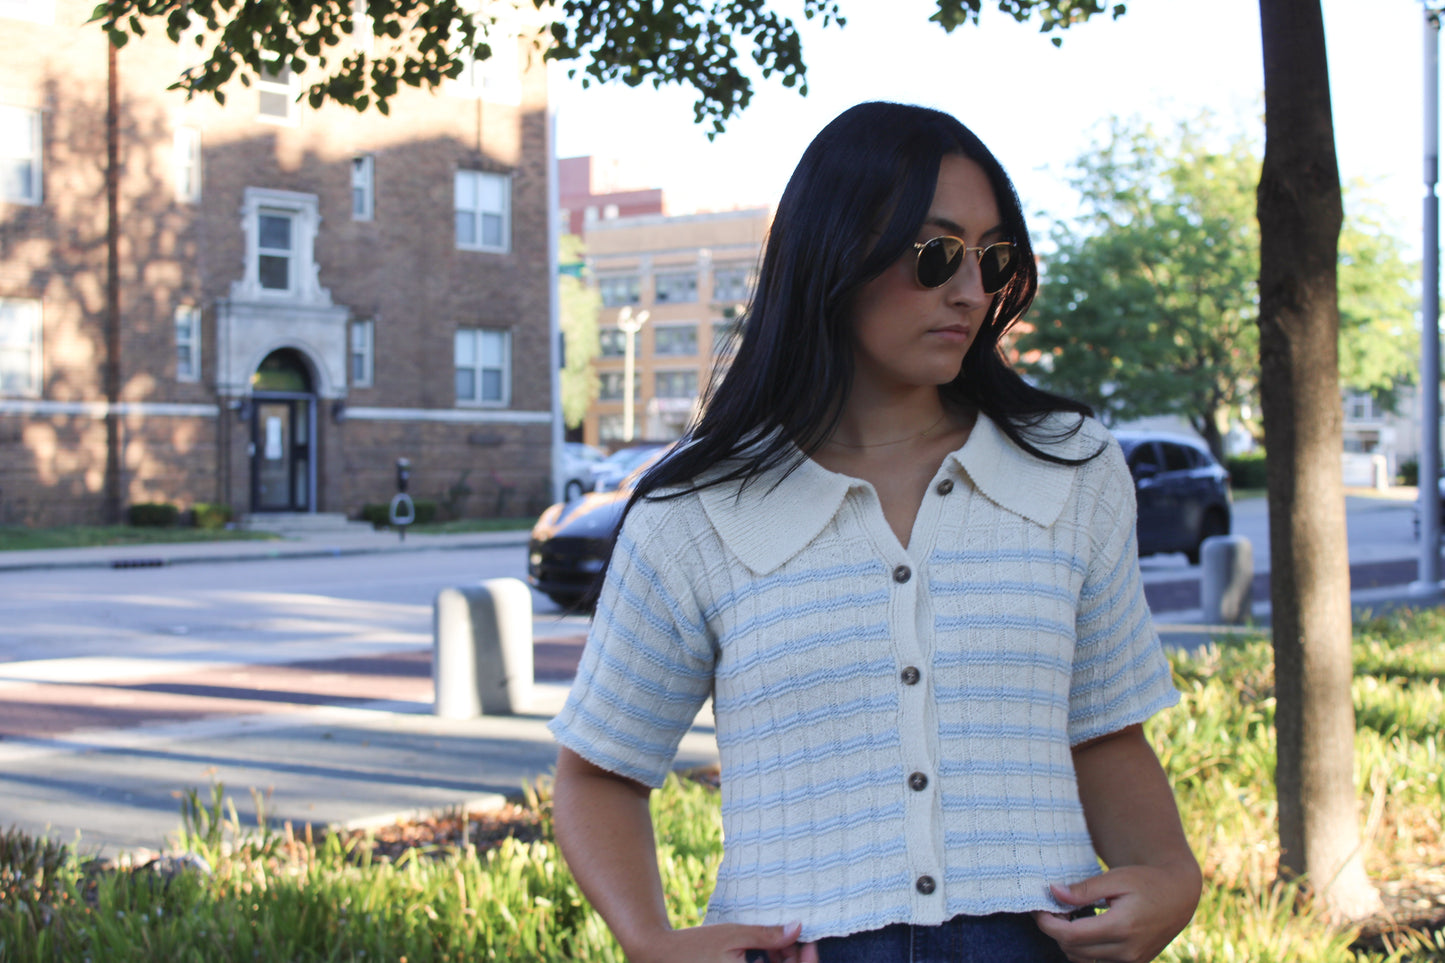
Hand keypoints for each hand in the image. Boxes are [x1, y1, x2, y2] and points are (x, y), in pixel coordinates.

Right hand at [629, 921, 818, 962]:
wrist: (661, 958)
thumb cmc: (696, 947)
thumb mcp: (734, 936)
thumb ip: (767, 935)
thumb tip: (797, 929)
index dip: (808, 962)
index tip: (808, 942)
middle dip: (792, 960)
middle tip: (789, 938)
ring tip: (772, 943)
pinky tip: (759, 955)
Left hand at [1031, 862, 1200, 962]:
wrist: (1180, 895)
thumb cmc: (1147, 881)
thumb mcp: (1115, 878)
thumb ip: (1084, 889)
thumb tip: (1053, 892)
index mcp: (1121, 927)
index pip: (1071, 936)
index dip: (1048, 924)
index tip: (1039, 910)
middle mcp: (1127, 950)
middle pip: (1074, 950)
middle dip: (1056, 931)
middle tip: (1053, 909)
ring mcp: (1132, 961)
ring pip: (1084, 960)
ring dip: (1069, 942)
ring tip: (1069, 917)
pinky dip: (1085, 949)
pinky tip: (1085, 928)